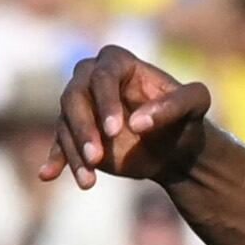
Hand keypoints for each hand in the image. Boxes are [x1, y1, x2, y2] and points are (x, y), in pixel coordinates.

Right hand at [54, 47, 216, 188]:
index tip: (115, 130)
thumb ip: (175, 104)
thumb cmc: (186, 118)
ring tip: (88, 182)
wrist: (174, 148)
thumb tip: (137, 123)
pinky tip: (47, 175)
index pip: (103, 76)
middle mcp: (93, 79)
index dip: (105, 101)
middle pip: (74, 96)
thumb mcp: (196, 104)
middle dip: (83, 128)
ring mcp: (81, 106)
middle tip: (97, 158)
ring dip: (73, 152)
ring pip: (65, 124)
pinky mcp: (74, 132)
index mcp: (119, 63)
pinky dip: (57, 160)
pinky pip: (61, 144)